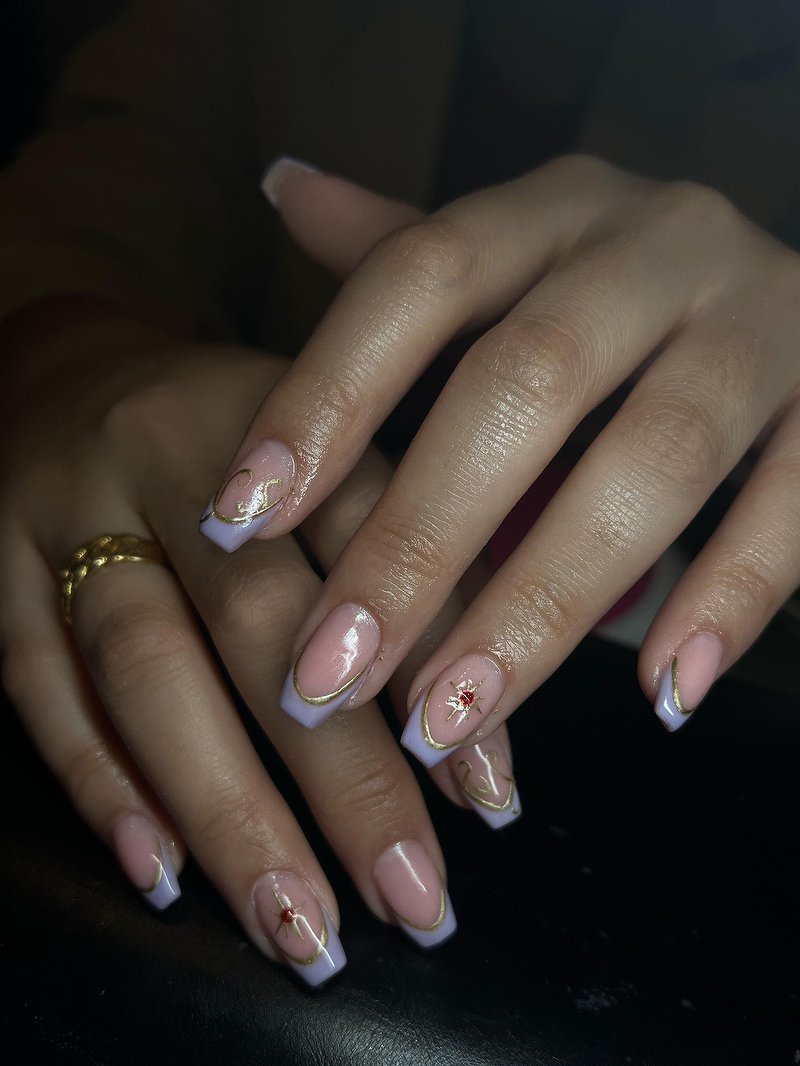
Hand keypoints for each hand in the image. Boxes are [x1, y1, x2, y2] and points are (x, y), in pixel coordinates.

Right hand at [0, 284, 512, 986]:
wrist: (67, 372)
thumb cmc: (228, 432)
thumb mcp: (320, 446)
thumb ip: (395, 548)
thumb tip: (474, 713)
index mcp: (282, 417)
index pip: (372, 539)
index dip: (435, 666)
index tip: (488, 796)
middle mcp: (171, 456)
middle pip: (258, 621)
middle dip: (341, 773)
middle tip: (410, 897)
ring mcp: (71, 511)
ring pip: (145, 666)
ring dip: (224, 805)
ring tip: (298, 921)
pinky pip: (35, 681)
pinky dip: (100, 780)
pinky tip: (161, 869)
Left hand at [209, 154, 799, 758]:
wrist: (798, 293)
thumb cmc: (615, 295)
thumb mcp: (516, 258)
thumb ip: (408, 250)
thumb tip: (285, 187)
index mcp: (553, 211)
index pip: (418, 277)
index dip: (325, 396)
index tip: (238, 519)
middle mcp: (656, 246)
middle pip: (525, 382)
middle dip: (419, 540)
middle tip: (329, 671)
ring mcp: (762, 320)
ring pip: (654, 456)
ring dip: (544, 600)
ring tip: (451, 716)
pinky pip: (795, 501)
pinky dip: (728, 599)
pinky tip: (660, 694)